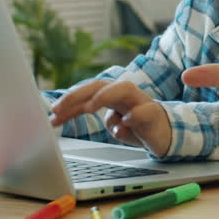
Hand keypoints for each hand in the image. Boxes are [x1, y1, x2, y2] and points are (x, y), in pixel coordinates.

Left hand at [48, 80, 172, 156]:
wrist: (166, 134)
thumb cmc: (138, 127)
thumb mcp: (115, 126)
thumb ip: (104, 121)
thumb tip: (94, 118)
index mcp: (113, 95)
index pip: (88, 92)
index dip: (69, 101)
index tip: (53, 114)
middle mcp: (125, 94)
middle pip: (100, 85)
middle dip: (78, 94)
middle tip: (59, 108)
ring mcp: (141, 102)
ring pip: (123, 89)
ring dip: (104, 96)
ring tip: (89, 107)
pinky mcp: (154, 114)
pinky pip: (144, 111)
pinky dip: (134, 116)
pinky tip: (124, 125)